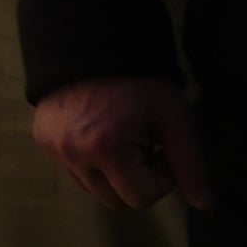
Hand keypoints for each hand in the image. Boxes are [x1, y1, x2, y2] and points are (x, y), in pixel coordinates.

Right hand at [32, 75, 199, 211]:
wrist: (93, 41)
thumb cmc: (140, 81)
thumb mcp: (173, 119)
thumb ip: (190, 164)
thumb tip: (205, 205)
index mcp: (106, 149)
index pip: (142, 197)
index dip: (161, 177)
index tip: (160, 146)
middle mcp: (73, 154)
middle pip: (115, 201)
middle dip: (135, 181)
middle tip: (141, 144)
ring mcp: (53, 148)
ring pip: (92, 189)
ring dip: (111, 174)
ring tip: (120, 138)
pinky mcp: (42, 139)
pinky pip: (73, 169)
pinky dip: (90, 161)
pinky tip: (99, 131)